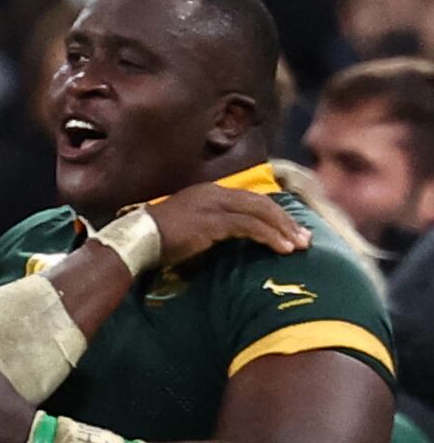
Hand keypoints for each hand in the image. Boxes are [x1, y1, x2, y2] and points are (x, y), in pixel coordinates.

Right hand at [146, 184, 309, 268]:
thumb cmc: (157, 239)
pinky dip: (270, 237)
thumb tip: (226, 242)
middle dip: (285, 220)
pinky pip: (251, 227)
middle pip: (260, 202)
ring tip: (300, 245)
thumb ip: (209, 228)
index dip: (272, 214)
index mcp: (208, 193)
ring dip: (283, 229)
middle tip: (305, 237)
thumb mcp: (188, 228)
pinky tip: (283, 249)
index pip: (249, 199)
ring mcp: (214, 205)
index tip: (289, 229)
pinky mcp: (214, 221)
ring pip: (260, 212)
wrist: (137, 240)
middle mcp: (213, 193)